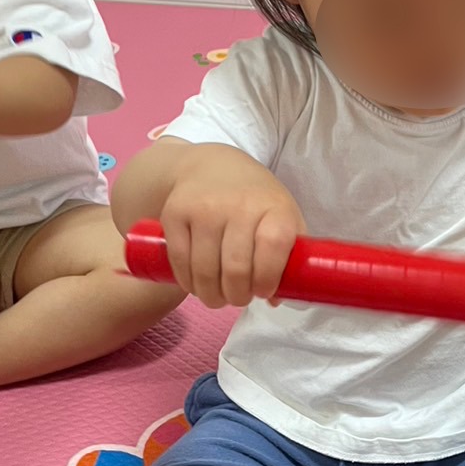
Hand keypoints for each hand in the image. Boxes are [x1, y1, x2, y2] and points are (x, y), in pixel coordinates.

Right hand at [159, 146, 305, 307]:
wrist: (211, 165)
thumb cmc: (255, 201)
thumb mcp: (284, 218)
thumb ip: (289, 257)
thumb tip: (276, 300)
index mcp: (274, 208)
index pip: (273, 247)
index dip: (268, 278)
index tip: (263, 291)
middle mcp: (239, 205)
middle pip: (236, 268)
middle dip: (237, 296)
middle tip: (238, 298)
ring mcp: (204, 208)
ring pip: (205, 271)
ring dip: (211, 295)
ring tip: (217, 297)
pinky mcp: (175, 213)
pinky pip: (180, 261)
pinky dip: (188, 282)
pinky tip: (196, 285)